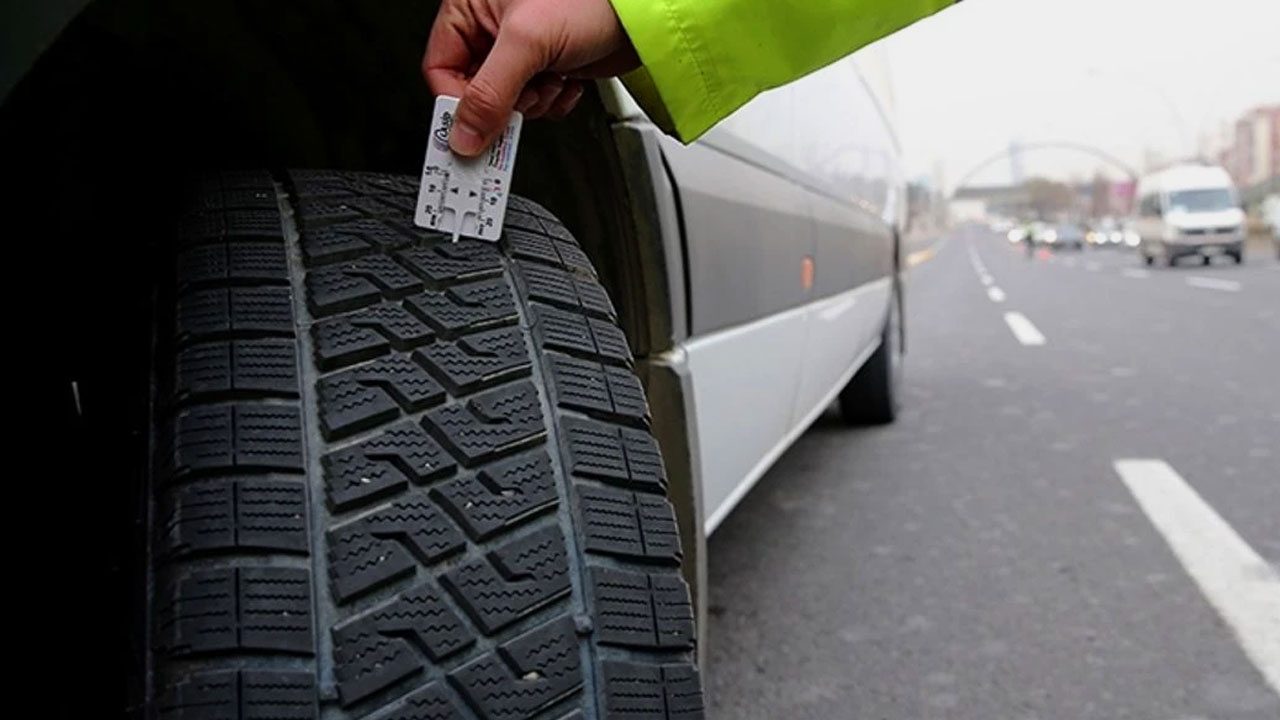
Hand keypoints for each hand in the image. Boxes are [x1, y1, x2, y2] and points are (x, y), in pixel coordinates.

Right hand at [423, 0, 639, 155]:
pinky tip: (565, 81)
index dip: (456, 102)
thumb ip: (489, 92)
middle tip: (518, 108)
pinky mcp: (547, 67)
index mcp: (471, 9)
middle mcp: (492, 28)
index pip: (441, 68)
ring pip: (505, 102)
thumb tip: (464, 134)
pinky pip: (534, 103)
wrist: (640, 14)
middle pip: (474, 90)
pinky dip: (551, 101)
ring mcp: (521, 50)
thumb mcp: (527, 43)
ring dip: (531, 103)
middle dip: (501, 104)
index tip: (471, 129)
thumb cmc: (589, 0)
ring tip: (550, 80)